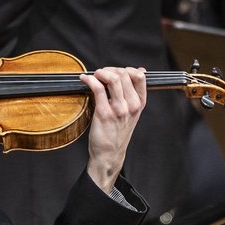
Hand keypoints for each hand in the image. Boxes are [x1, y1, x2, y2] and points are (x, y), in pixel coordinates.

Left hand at [81, 66, 146, 194]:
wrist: (109, 155)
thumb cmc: (117, 134)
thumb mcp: (132, 113)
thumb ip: (134, 93)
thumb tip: (140, 71)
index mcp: (139, 104)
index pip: (140, 77)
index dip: (126, 69)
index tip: (116, 72)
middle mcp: (131, 105)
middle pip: (124, 74)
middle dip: (110, 70)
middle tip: (100, 73)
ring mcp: (118, 109)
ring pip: (113, 79)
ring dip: (100, 72)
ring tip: (94, 75)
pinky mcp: (103, 113)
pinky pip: (98, 89)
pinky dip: (90, 80)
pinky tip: (84, 79)